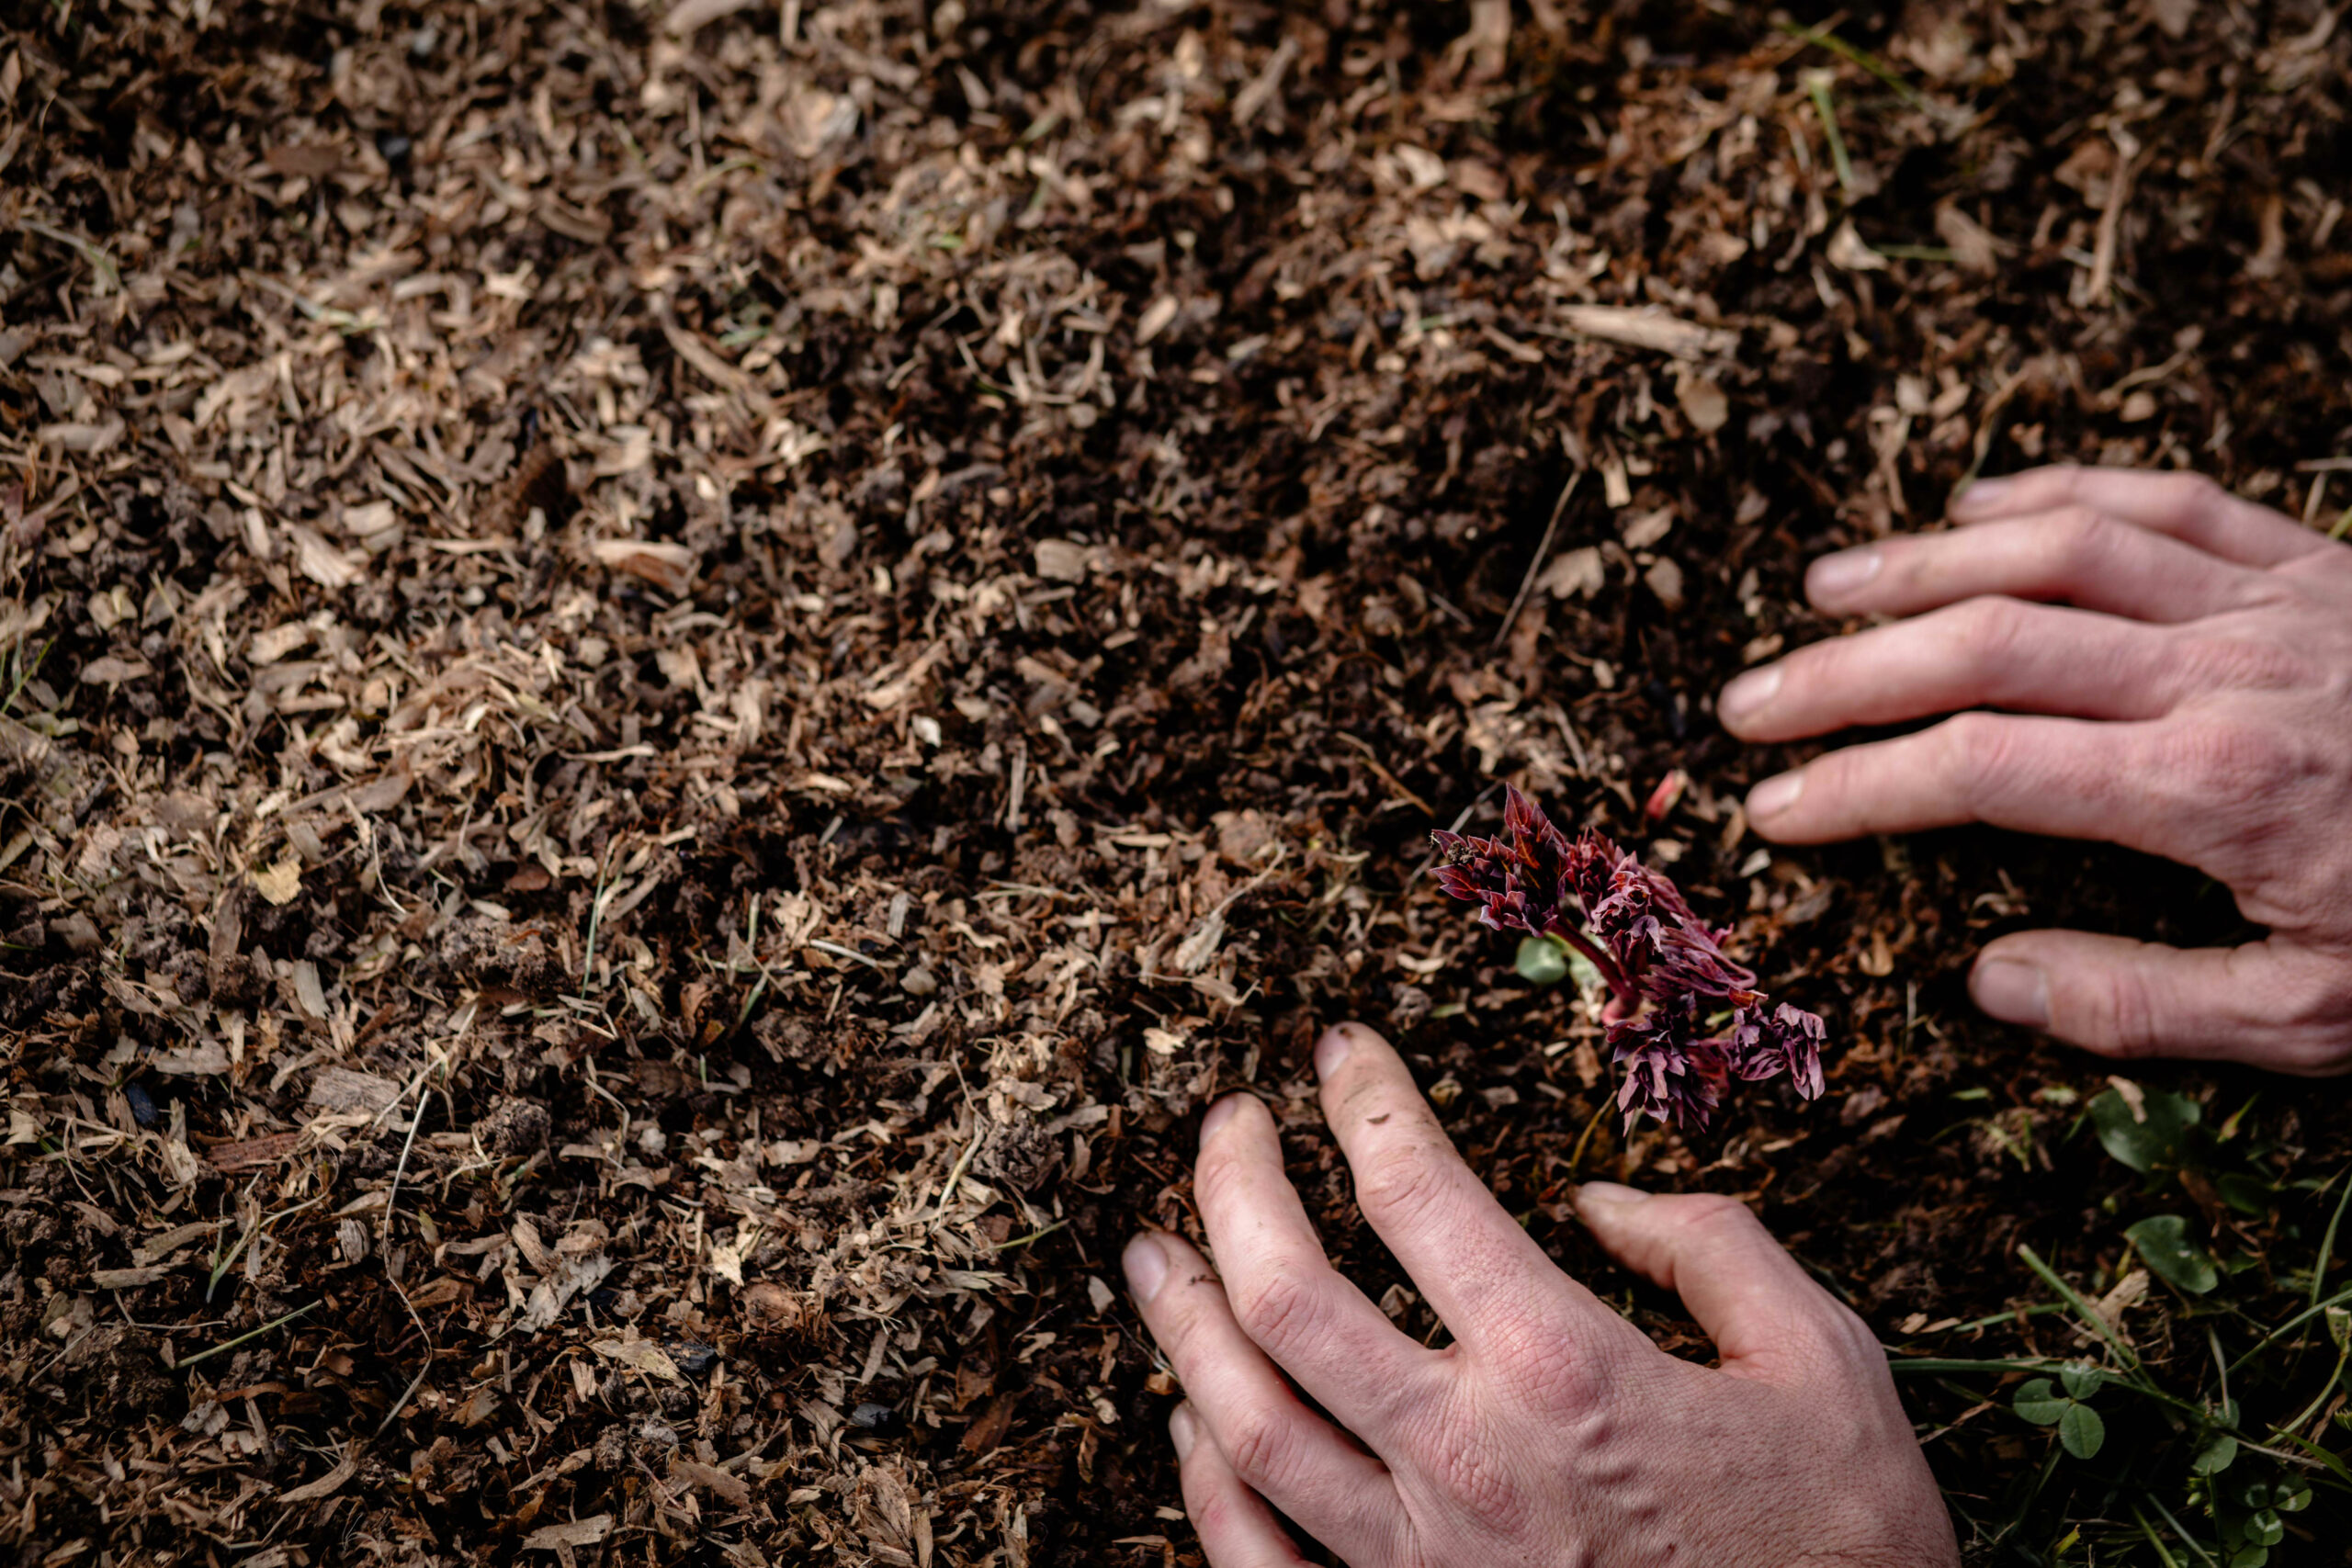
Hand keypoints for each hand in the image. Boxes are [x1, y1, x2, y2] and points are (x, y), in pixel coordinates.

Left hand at [1124, 1022, 1957, 1567]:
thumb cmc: (1843, 1545)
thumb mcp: (1825, 1364)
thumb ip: (1710, 1247)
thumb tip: (1594, 1201)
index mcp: (1565, 1370)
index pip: (1416, 1191)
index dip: (1364, 1098)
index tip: (1340, 1051)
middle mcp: (1467, 1461)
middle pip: (1286, 1295)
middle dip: (1234, 1186)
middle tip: (1227, 1124)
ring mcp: (1419, 1561)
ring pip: (1245, 1422)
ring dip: (1180, 1324)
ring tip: (1153, 1252)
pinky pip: (1256, 1559)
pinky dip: (1207, 1483)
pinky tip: (1195, 1421)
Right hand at [1719, 465, 2351, 1073]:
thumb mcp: (2324, 1019)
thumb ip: (2144, 1003)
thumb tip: (1988, 980)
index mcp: (2212, 788)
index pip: (1978, 767)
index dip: (1855, 785)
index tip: (1774, 811)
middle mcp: (2220, 670)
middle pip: (1985, 641)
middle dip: (1844, 673)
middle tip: (1747, 705)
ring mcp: (2269, 597)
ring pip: (2056, 546)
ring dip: (1921, 565)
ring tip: (1822, 590)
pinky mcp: (2314, 558)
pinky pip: (2165, 496)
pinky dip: (2057, 490)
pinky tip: (1978, 507)